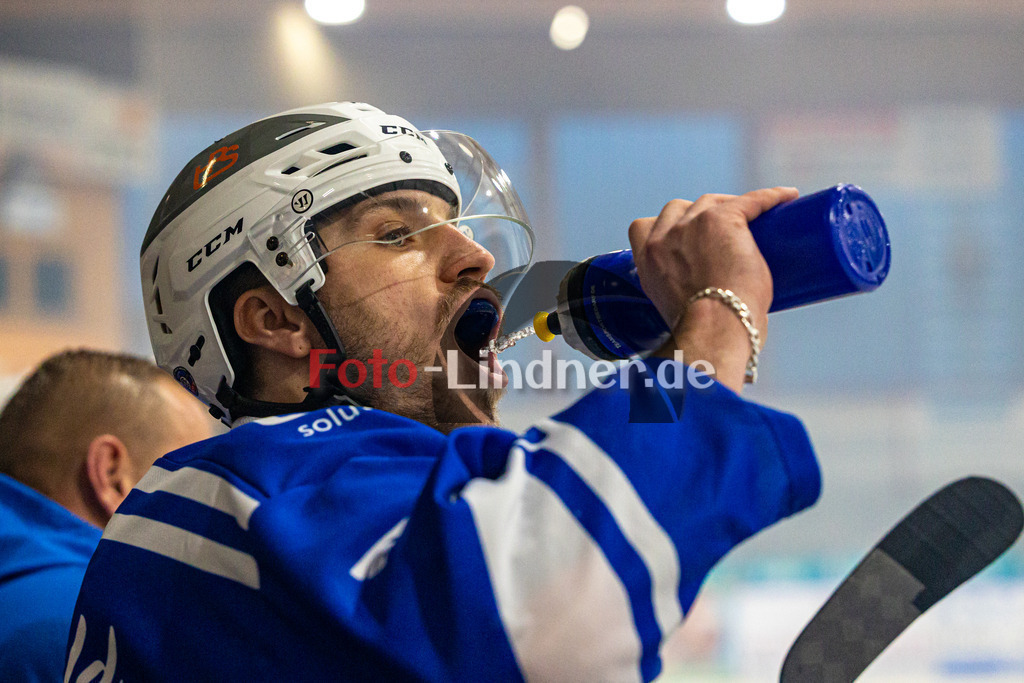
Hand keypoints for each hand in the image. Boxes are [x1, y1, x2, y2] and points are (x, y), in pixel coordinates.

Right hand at [627, 187, 798, 390]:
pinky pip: (750, 200)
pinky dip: (769, 198)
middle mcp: (663, 238)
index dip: (663, 227)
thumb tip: (727, 328)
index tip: (681, 235)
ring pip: (709, 201)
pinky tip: (787, 198)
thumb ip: (690, 309)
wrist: (713, 331)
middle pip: (677, 208)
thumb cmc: (702, 339)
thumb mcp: (678, 317)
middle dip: (696, 213)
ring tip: (752, 214)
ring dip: (727, 204)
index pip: (642, 227)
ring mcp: (691, 225)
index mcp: (646, 262)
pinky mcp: (723, 219)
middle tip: (723, 229)